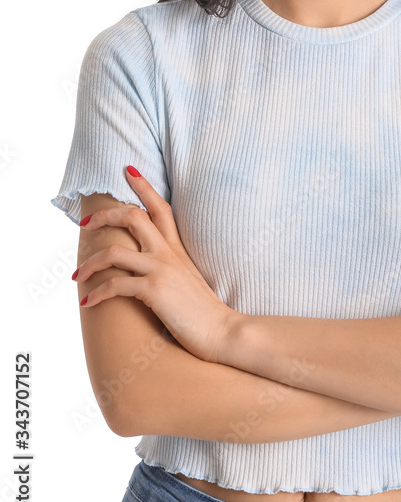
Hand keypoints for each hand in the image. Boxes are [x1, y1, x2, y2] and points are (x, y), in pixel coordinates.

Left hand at [74, 167, 239, 363]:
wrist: (221, 330)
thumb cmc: (204, 310)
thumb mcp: (188, 278)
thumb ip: (171, 265)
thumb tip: (150, 265)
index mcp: (177, 248)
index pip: (161, 207)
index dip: (144, 186)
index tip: (128, 171)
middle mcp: (168, 253)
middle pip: (132, 216)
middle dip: (104, 215)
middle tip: (86, 223)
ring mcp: (161, 269)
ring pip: (114, 251)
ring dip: (90, 262)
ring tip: (77, 275)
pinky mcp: (154, 290)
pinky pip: (115, 285)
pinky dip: (97, 293)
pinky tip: (88, 303)